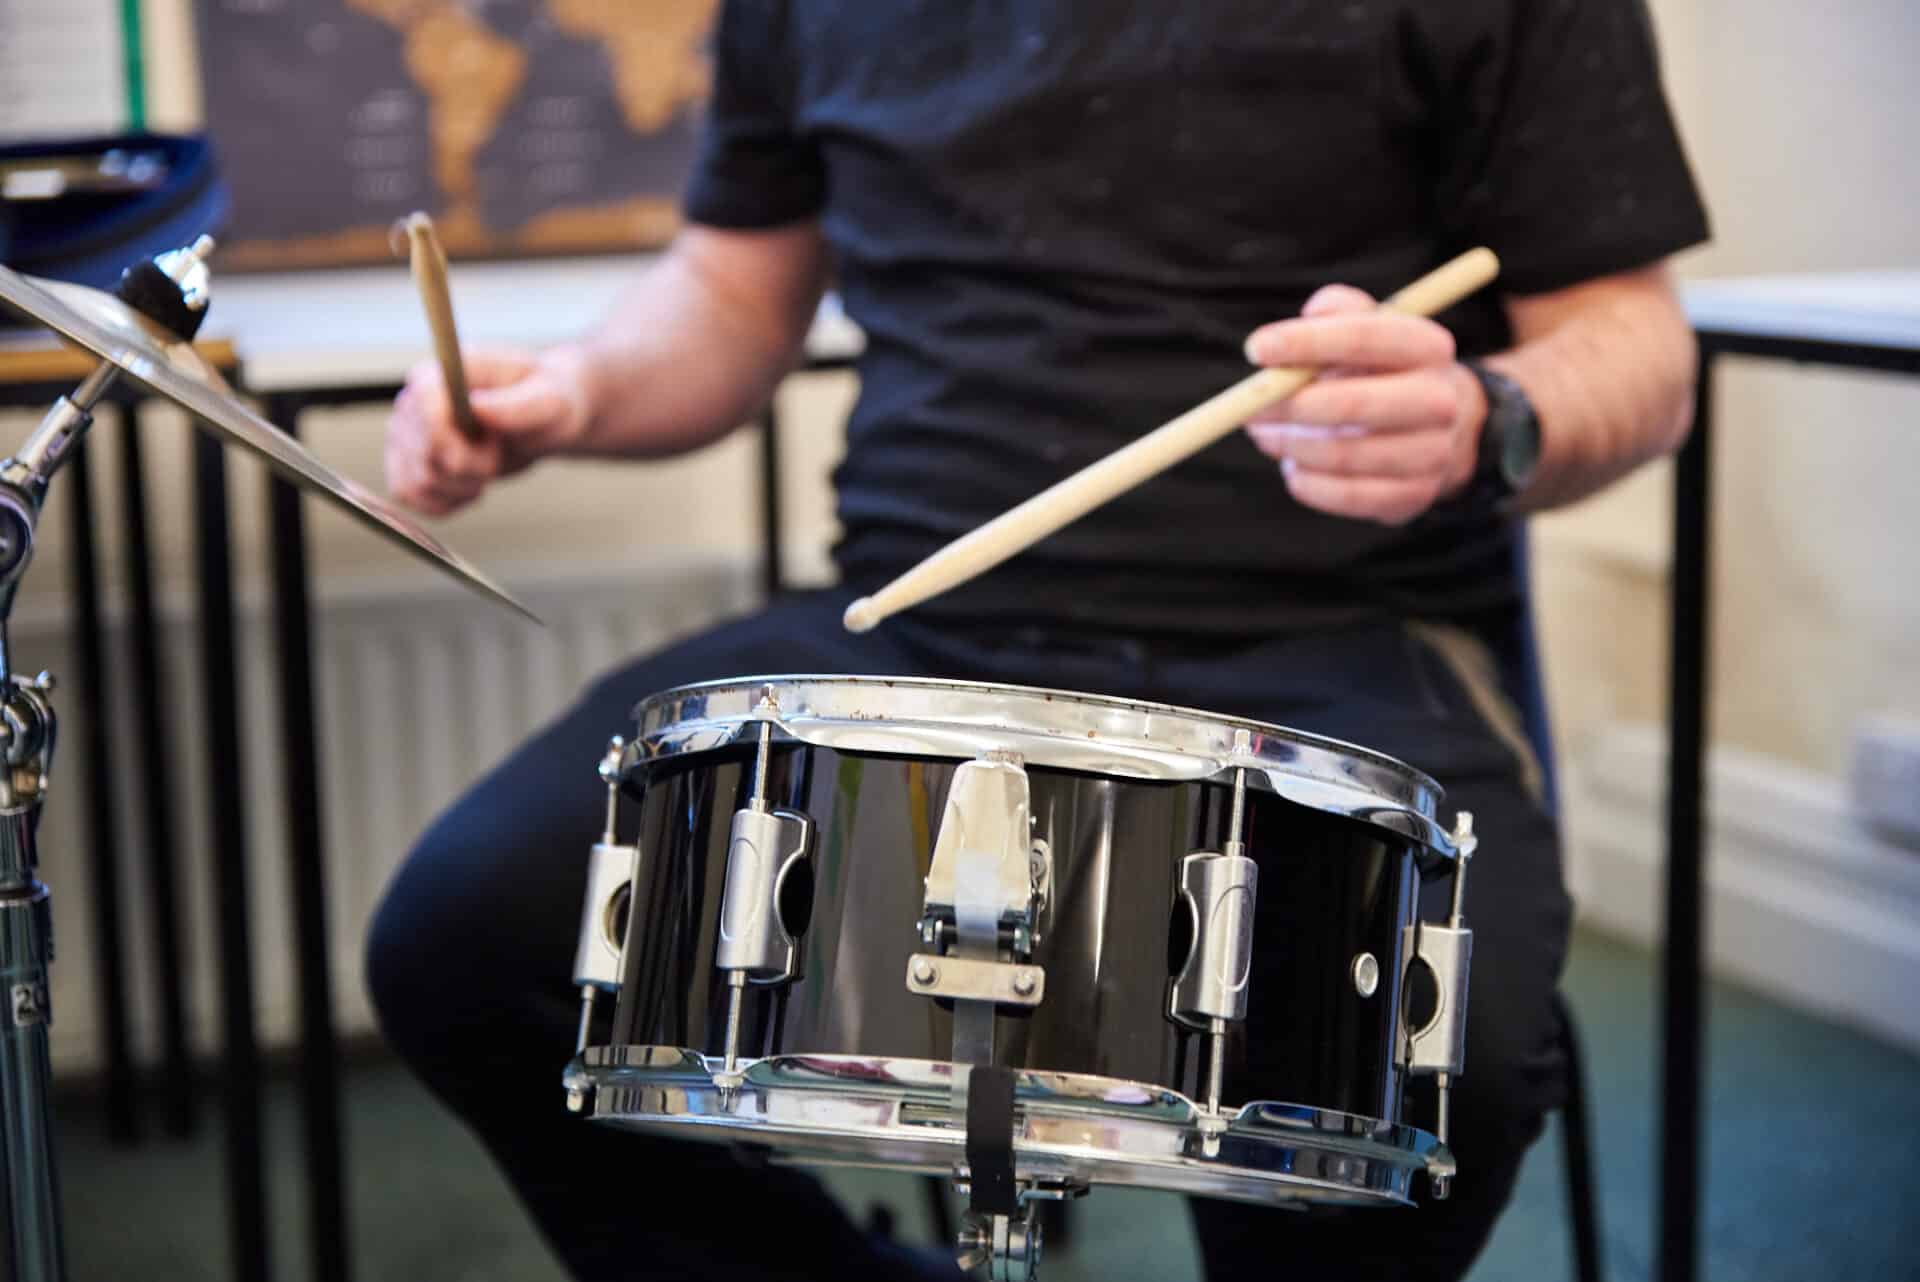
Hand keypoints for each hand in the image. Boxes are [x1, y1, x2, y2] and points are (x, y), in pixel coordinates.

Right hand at [385, 346, 591, 515]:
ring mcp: (405, 434)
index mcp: (439, 374)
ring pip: (417, 482)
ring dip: (461, 487)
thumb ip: (519, 404)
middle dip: (470, 468)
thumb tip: (478, 408)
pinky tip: (471, 486)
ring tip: (487, 467)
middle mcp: (411, 402)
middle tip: (497, 453)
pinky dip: (444, 502)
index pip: (424, 408)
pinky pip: (410, 496)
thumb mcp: (550, 399)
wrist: (542, 417)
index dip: (455, 438)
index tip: (492, 443)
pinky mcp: (407, 463)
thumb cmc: (547, 399)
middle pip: (423, 454)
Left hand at [1243, 285, 1486, 525]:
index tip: (1255, 349)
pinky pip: (1346, 496)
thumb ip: (1333, 312)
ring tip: (1266, 435)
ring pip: (1342, 454)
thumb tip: (1295, 327)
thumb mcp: (1365, 328)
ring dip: (1290, 446)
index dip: (1306, 342)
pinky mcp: (1415, 495)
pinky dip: (1307, 483)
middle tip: (1248, 407)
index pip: (1365, 337)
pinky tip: (1294, 466)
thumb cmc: (1378, 370)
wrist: (1435, 428)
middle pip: (1352, 403)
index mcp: (1428, 347)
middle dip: (1288, 405)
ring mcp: (1434, 452)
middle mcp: (1441, 400)